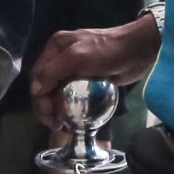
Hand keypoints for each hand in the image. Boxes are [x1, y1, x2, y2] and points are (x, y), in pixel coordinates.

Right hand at [30, 13, 161, 124]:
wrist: (138, 49)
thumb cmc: (107, 51)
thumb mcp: (78, 57)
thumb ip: (54, 71)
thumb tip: (35, 90)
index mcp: (55, 47)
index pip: (38, 75)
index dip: (38, 97)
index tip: (47, 114)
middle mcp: (61, 57)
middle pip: (45, 85)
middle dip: (45, 106)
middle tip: (53, 124)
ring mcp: (74, 69)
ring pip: (57, 92)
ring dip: (55, 109)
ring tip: (60, 126)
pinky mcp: (87, 79)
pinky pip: (72, 95)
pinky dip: (68, 107)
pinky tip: (70, 119)